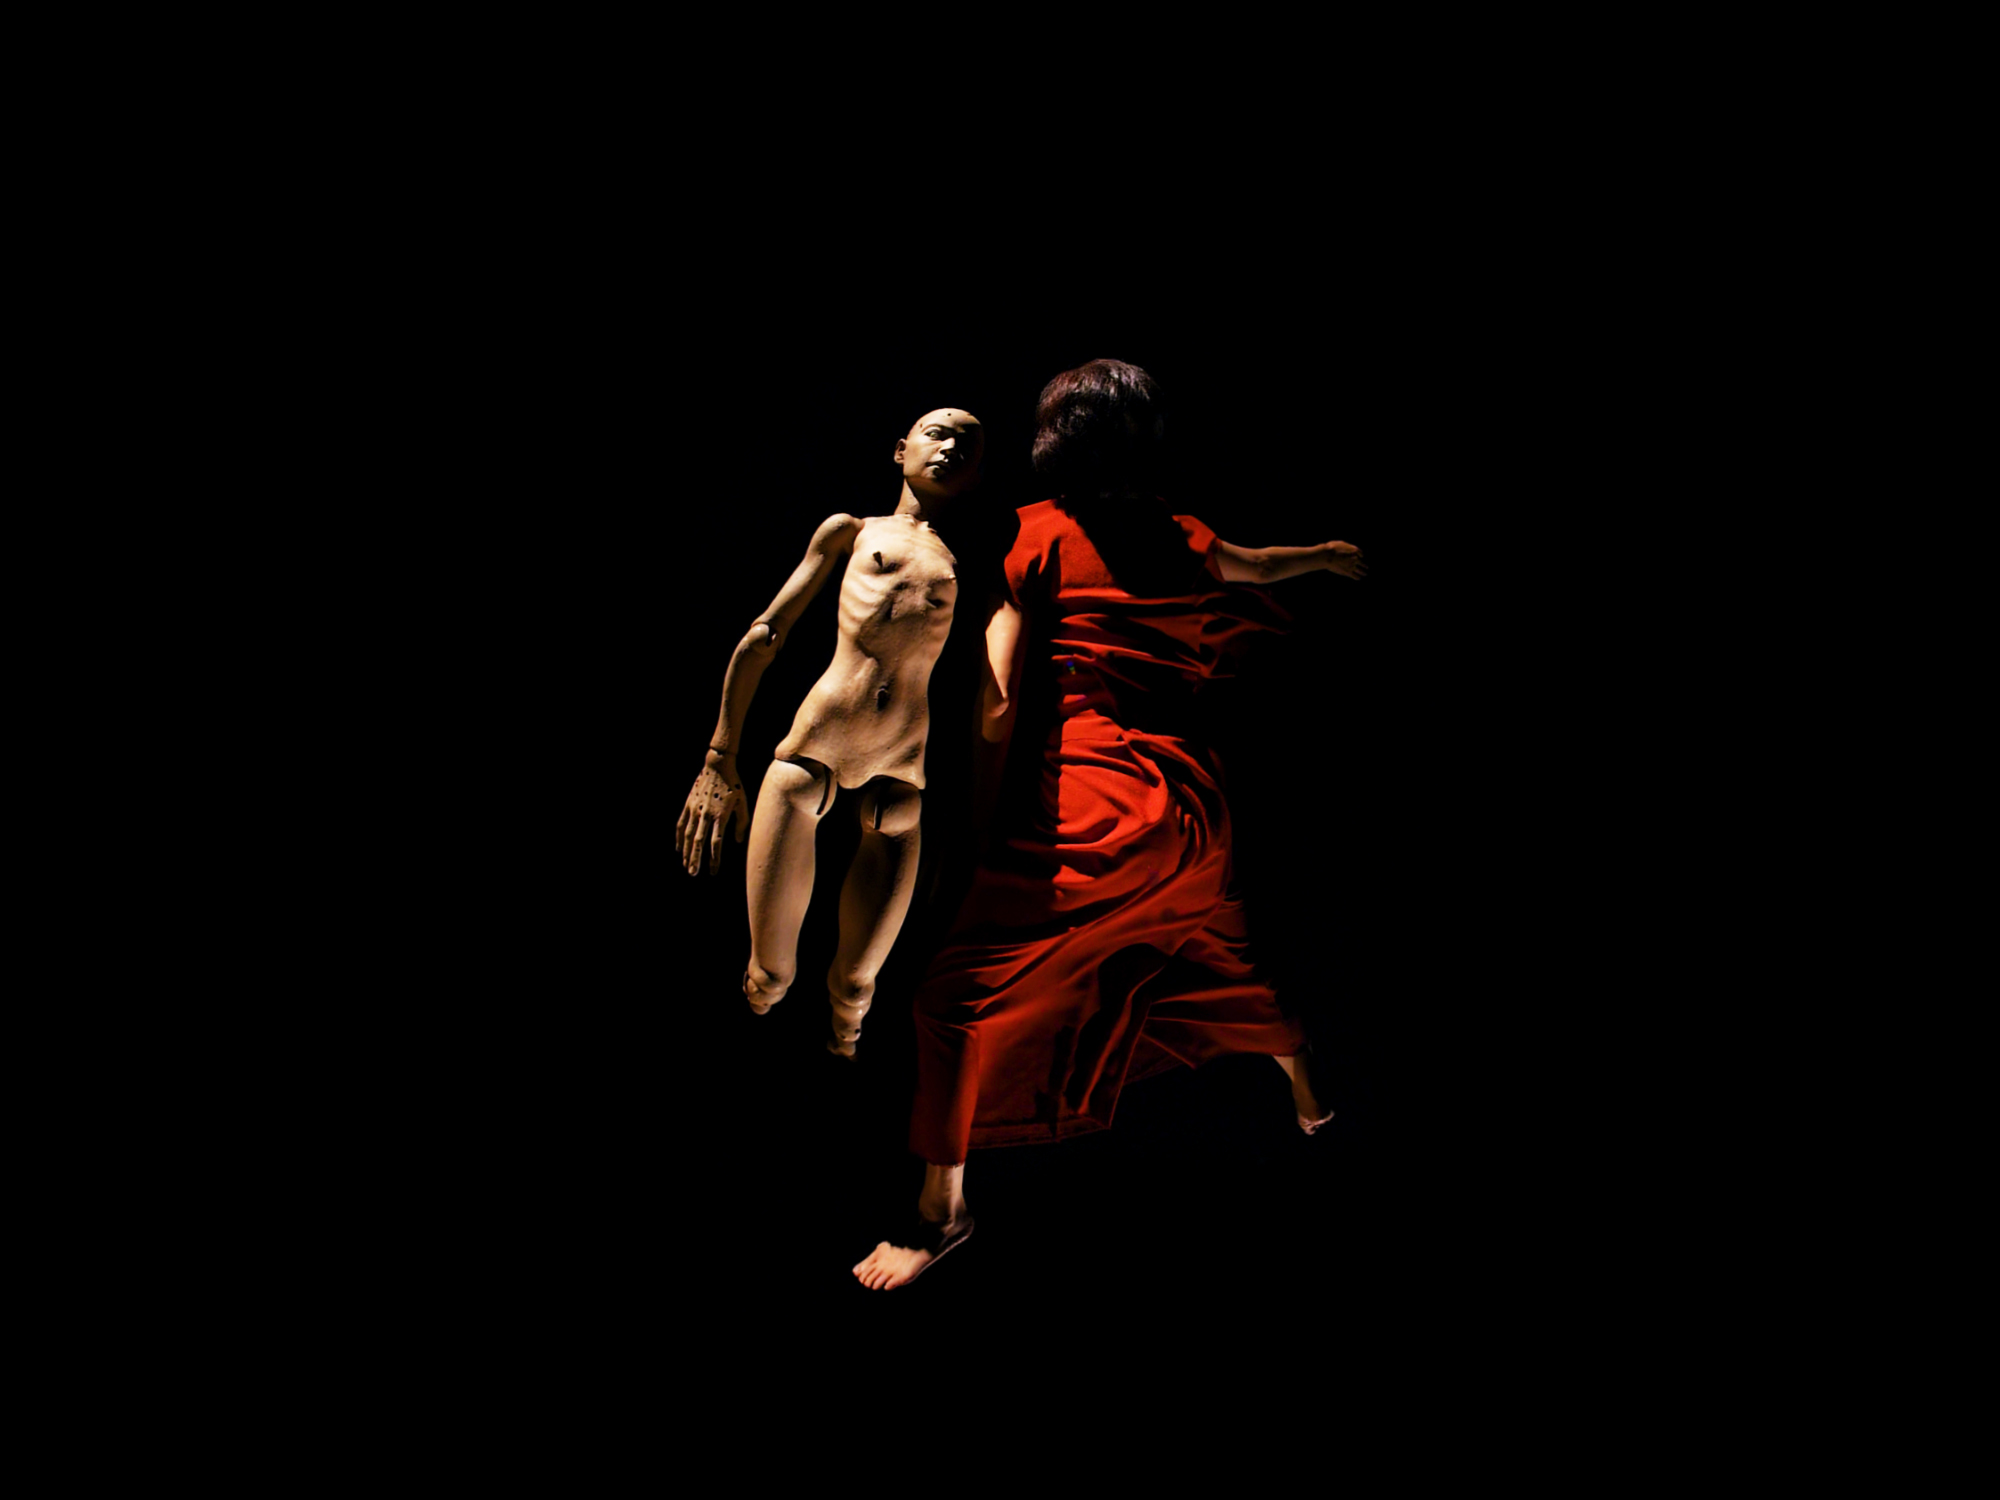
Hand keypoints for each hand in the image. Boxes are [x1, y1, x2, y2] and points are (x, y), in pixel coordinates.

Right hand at [678, 759, 747, 875]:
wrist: (718, 765)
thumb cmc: (734, 785)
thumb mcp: (743, 803)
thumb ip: (742, 823)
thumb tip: (738, 841)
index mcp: (720, 816)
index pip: (716, 843)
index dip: (714, 859)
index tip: (713, 872)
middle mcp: (706, 814)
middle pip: (698, 842)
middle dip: (695, 859)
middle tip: (693, 874)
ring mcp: (695, 809)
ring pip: (687, 835)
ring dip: (686, 851)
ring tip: (685, 865)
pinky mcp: (688, 804)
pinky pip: (681, 823)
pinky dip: (678, 837)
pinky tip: (678, 848)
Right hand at [1323, 541, 1366, 580]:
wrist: (1328, 555)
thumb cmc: (1332, 548)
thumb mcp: (1340, 543)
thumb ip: (1346, 547)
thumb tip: (1346, 548)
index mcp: (1354, 550)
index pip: (1361, 553)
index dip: (1361, 555)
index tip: (1361, 556)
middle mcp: (1355, 558)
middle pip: (1361, 563)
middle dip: (1364, 565)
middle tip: (1367, 567)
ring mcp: (1352, 566)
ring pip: (1360, 570)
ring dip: (1363, 572)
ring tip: (1365, 574)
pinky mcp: (1348, 572)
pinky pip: (1355, 576)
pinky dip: (1357, 577)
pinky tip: (1358, 578)